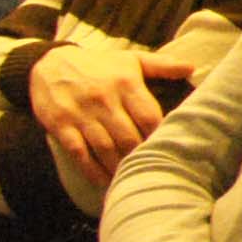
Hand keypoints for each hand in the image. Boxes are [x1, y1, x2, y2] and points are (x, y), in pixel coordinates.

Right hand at [29, 46, 186, 183]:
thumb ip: (161, 65)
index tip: (167, 149)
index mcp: (126, 83)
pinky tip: (102, 181)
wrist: (49, 63)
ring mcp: (80, 113)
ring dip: (118, 167)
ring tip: (129, 179)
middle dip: (139, 155)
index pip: (148, 115)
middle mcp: (104, 99)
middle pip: (127, 136)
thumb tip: (192, 67)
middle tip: (150, 171)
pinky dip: (91, 169)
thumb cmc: (99, 65)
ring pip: (104, 147)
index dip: (159, 135)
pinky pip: (78, 152)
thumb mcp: (130, 59)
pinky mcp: (60, 125)